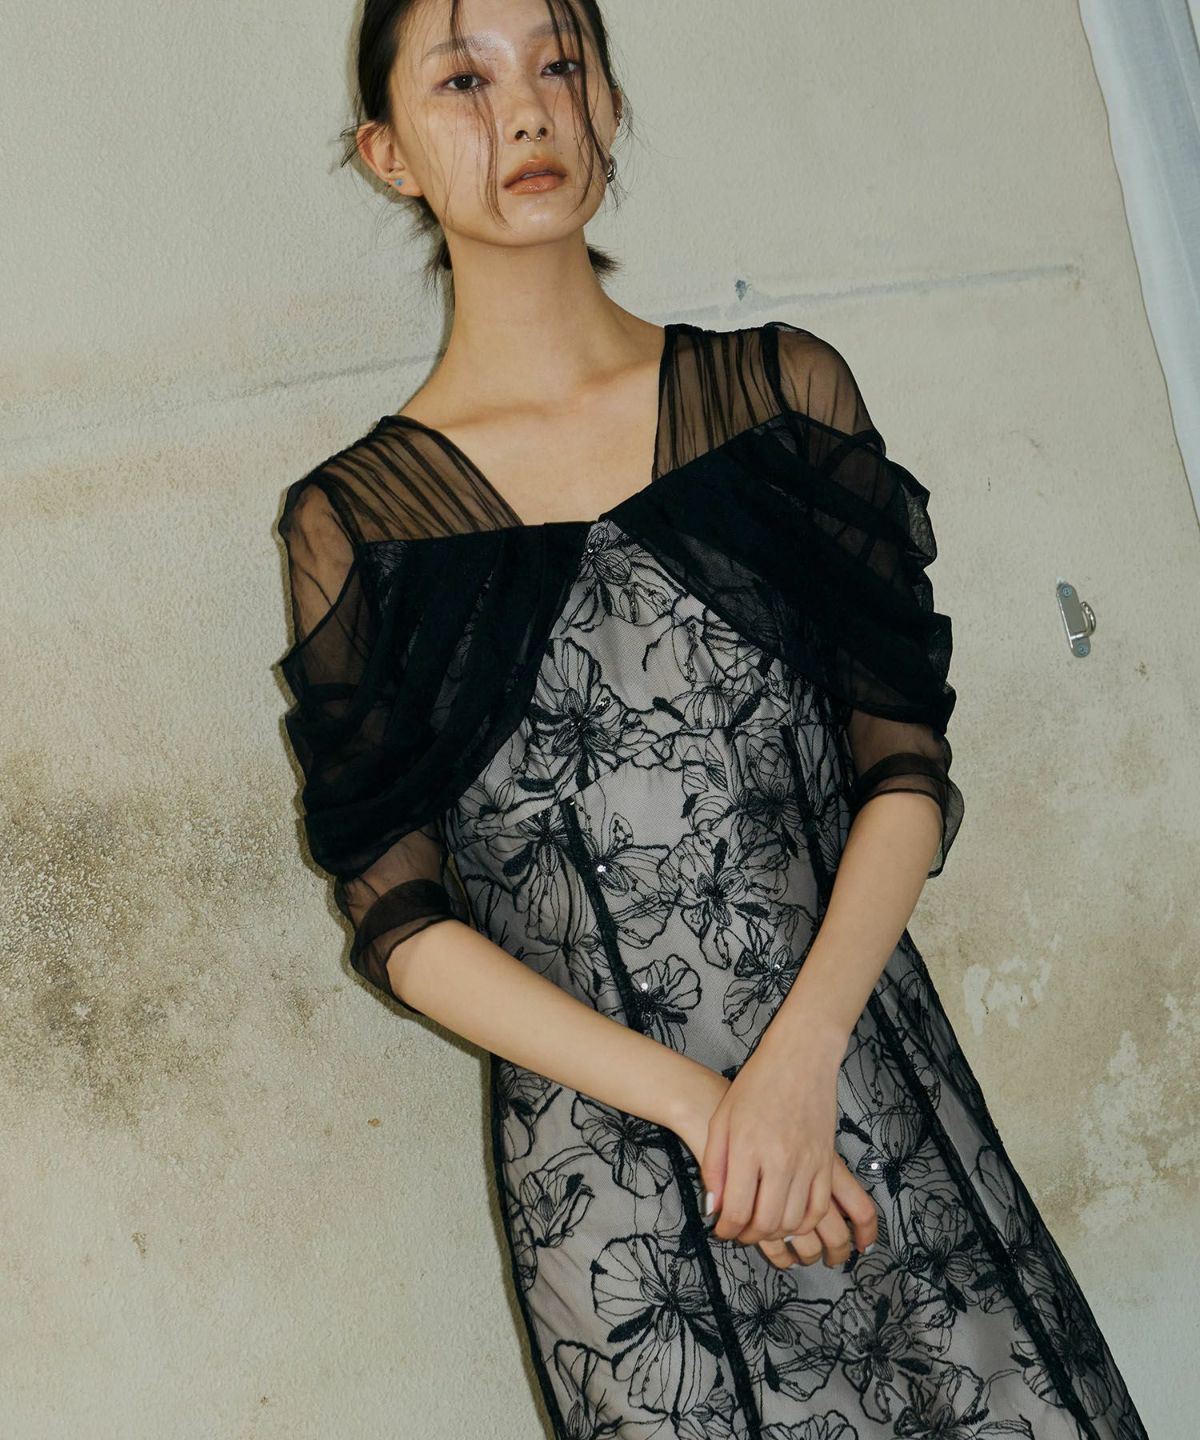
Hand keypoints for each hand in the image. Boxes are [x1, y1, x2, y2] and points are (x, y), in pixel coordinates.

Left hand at [669, 1042, 877, 1270]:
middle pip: (767, 1223)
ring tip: (762, 1226)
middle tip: (740, 1232)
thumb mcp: (723, 1119)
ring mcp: (808, 1162)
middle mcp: (780, 1159)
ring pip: (795, 1222)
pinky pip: (820, 1208)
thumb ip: (714, 1165)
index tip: (722, 1230)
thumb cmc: (756, 1084)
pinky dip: (805, 1223)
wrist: (800, 1057)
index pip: (738, 1211)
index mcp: (748, 1148)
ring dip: (776, 1234)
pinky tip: (791, 1219)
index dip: (727, 1230)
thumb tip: (714, 1208)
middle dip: (749, 1237)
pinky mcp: (827, 1161)